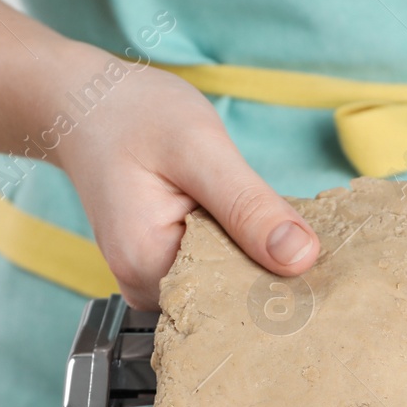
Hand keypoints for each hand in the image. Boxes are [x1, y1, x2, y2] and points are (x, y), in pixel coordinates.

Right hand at [47, 48, 319, 308]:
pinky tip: (251, 229)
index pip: (235, 302)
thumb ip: (249, 206)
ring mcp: (152, 283)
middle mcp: (145, 289)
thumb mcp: (200, 148)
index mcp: (147, 269)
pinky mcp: (163, 270)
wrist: (86, 103)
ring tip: (275, 227)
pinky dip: (241, 252)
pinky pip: (216, 272)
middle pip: (232, 301)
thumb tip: (301, 259)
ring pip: (228, 288)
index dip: (282, 284)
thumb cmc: (134, 115)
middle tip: (308, 238)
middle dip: (274, 274)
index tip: (320, 268)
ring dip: (259, 263)